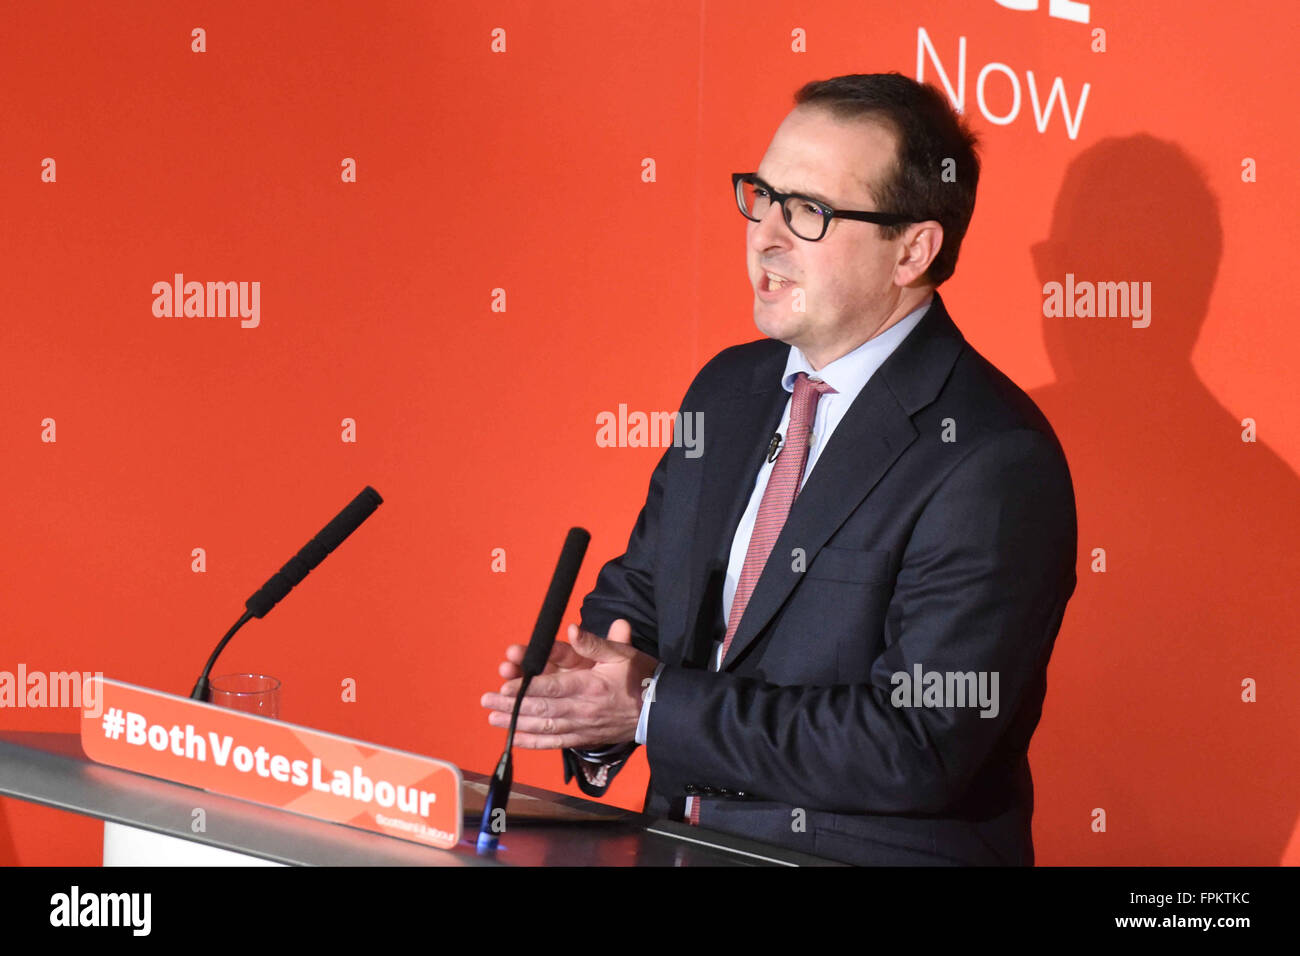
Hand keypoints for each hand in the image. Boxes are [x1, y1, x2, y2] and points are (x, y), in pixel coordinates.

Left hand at [479, 619, 657, 748]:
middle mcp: (583, 709)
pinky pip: (555, 742)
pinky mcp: (584, 738)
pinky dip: (534, 742)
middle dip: (511, 705)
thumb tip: (572, 629)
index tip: (504, 686)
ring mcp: (582, 726)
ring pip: (544, 726)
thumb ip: (594, 642)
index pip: (552, 686)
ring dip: (516, 723)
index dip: (526, 687)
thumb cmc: (640, 676)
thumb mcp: (622, 653)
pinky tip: (516, 739)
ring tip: (492, 719)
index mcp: (590, 685)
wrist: (660, 710)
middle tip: (486, 701)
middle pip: (541, 708)